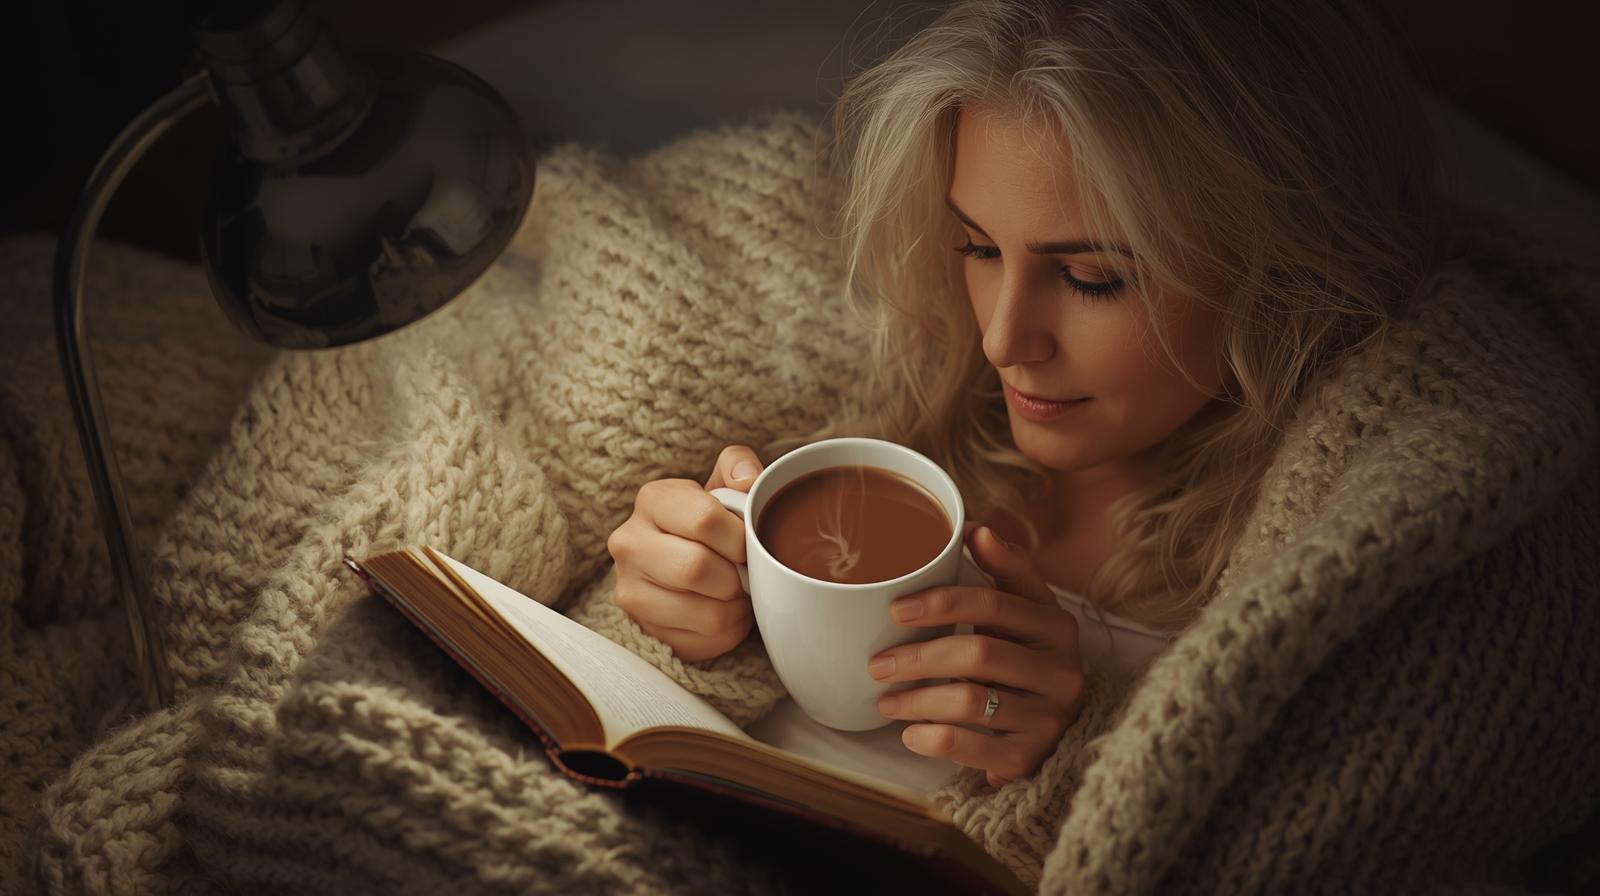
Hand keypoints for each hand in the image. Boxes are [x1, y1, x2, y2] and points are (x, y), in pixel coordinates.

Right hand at [606, 445, 763, 661]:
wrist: (683, 557)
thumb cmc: (710, 520)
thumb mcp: (724, 484)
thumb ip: (740, 466)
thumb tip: (748, 481)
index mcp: (652, 499)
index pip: (705, 519)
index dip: (740, 537)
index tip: (749, 543)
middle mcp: (628, 543)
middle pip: (696, 569)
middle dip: (736, 576)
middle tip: (746, 573)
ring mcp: (629, 589)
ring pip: (706, 614)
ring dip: (736, 608)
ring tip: (739, 593)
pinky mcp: (642, 628)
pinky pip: (702, 643)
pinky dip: (726, 632)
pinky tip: (725, 613)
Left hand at [867, 524, 1084, 788]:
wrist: (1056, 731)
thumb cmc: (1028, 658)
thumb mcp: (1025, 613)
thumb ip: (1005, 570)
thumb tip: (976, 529)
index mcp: (1056, 625)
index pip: (995, 603)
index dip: (943, 603)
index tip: (896, 609)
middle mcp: (1061, 671)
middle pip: (979, 653)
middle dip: (919, 656)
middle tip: (877, 663)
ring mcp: (1048, 718)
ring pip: (971, 701)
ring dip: (917, 700)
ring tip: (885, 700)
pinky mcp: (1030, 757)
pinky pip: (973, 747)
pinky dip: (934, 739)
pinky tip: (910, 734)